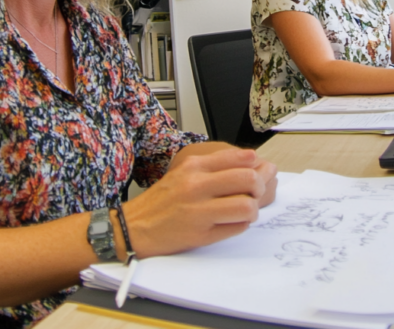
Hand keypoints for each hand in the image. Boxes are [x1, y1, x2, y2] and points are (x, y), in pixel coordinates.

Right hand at [121, 148, 277, 257]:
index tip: (256, 172)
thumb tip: (251, 160)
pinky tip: (230, 223)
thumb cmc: (162, 200)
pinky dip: (240, 226)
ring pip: (246, 206)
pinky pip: (236, 228)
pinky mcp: (201, 235)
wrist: (135, 227)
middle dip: (259, 188)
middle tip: (254, 194)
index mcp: (194, 166)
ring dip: (251, 210)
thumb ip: (214, 165)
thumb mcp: (184, 171)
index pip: (239, 158)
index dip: (255, 166)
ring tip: (243, 212)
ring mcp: (199, 211)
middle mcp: (196, 185)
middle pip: (248, 180)